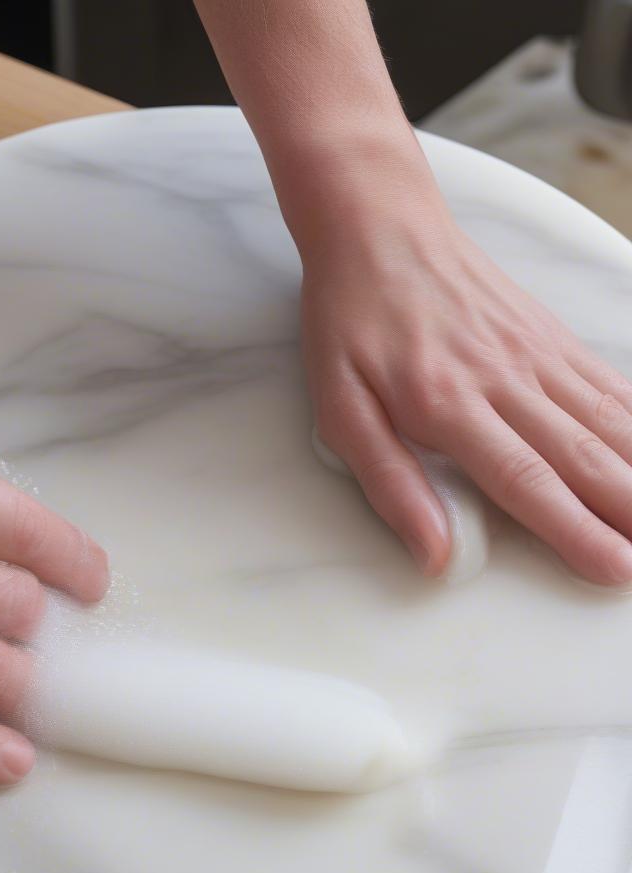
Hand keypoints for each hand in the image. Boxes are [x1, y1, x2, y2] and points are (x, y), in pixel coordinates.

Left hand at [302, 202, 631, 584]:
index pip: (526, 481)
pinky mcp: (548, 335)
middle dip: (627, 513)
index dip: (575, 530)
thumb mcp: (340, 409)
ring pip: (608, 421)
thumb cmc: (350, 324)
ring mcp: (535, 353)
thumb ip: (389, 481)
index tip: (613, 569)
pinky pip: (607, 383)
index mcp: (449, 406)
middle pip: (582, 457)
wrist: (378, 231)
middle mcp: (505, 380)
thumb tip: (434, 553)